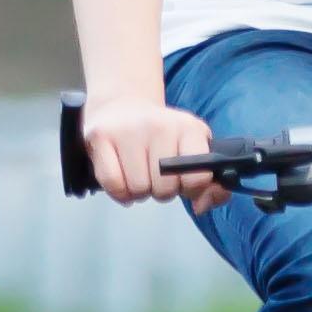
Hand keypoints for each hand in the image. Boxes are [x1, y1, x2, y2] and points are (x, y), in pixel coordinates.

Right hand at [79, 96, 211, 205]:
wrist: (124, 104)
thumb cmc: (162, 136)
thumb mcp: (194, 150)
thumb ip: (210, 185)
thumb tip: (201, 206)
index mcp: (189, 128)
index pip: (198, 176)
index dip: (191, 189)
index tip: (184, 183)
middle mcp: (159, 125)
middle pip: (165, 188)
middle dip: (162, 191)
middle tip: (157, 175)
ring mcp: (128, 130)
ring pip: (138, 189)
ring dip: (139, 191)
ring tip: (140, 173)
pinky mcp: (101, 136)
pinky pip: (113, 184)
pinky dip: (119, 192)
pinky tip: (123, 179)